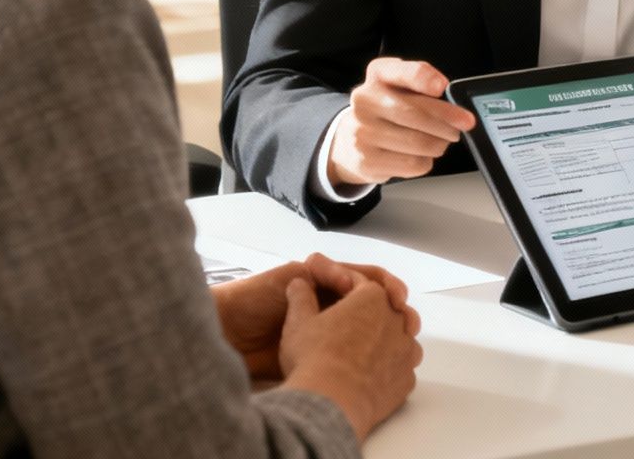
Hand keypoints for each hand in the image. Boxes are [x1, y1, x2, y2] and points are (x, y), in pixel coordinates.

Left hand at [213, 255, 412, 380]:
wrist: (227, 333)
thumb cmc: (253, 300)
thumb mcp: (289, 277)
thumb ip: (318, 272)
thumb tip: (348, 276)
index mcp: (326, 283)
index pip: (367, 279)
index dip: (386, 286)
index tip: (396, 298)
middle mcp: (332, 305)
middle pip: (376, 306)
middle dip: (396, 312)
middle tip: (407, 324)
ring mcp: (329, 330)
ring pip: (371, 330)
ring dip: (389, 334)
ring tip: (402, 342)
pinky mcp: (321, 354)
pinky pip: (355, 354)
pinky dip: (373, 356)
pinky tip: (382, 361)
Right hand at [281, 274, 423, 442]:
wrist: (329, 403)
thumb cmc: (312, 358)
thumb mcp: (298, 321)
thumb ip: (301, 297)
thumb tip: (298, 283)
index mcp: (372, 297)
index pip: (360, 286)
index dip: (342, 293)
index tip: (329, 304)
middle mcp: (396, 320)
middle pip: (384, 310)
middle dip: (366, 316)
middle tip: (343, 330)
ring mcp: (406, 351)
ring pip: (399, 338)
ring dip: (383, 342)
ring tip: (357, 354)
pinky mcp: (406, 380)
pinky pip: (401, 368)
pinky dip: (388, 370)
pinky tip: (367, 377)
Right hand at [328, 58, 477, 186]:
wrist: (350, 140)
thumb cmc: (386, 110)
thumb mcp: (399, 85)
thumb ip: (422, 83)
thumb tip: (449, 97)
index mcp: (377, 75)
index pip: (400, 72)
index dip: (423, 78)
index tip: (442, 87)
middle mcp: (365, 101)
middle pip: (416, 113)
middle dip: (448, 120)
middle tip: (464, 124)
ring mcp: (362, 132)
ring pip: (419, 143)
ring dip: (440, 143)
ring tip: (442, 140)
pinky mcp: (367, 160)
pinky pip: (412, 164)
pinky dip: (427, 160)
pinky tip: (422, 154)